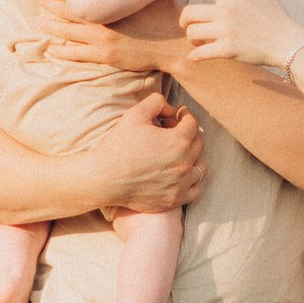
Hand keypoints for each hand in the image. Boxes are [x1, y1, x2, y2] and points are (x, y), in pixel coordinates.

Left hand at [34, 0, 184, 71]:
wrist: (177, 43)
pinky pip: (78, 55)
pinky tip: (53, 50)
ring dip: (52, 27)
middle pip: (69, 10)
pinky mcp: (107, 57)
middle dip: (51, 3)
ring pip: (69, 33)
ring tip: (40, 22)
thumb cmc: (168, 10)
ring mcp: (103, 40)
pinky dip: (63, 52)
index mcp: (112, 0)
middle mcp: (103, 19)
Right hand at [88, 97, 204, 215]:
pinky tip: (178, 174)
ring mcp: (180, 184)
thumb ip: (157, 102)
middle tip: (172, 131)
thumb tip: (171, 109)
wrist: (104, 179)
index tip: (177, 115)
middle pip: (198, 144)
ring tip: (178, 153)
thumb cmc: (118, 145)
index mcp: (178, 142)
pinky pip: (195, 190)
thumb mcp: (135, 114)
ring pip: (200, 167)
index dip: (185, 116)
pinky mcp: (173, 200)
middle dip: (188, 134)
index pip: (192, 124)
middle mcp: (184, 164)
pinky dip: (191, 180)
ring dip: (192, 157)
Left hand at [176, 0, 303, 68]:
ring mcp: (227, 31)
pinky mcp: (228, 50)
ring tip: (197, 40)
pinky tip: (196, 55)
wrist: (288, 42)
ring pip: (192, 32)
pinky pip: (200, 53)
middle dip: (184, 19)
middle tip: (188, 24)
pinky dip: (194, 55)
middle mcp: (227, 11)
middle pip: (190, 12)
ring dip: (191, 37)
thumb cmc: (275, 15)